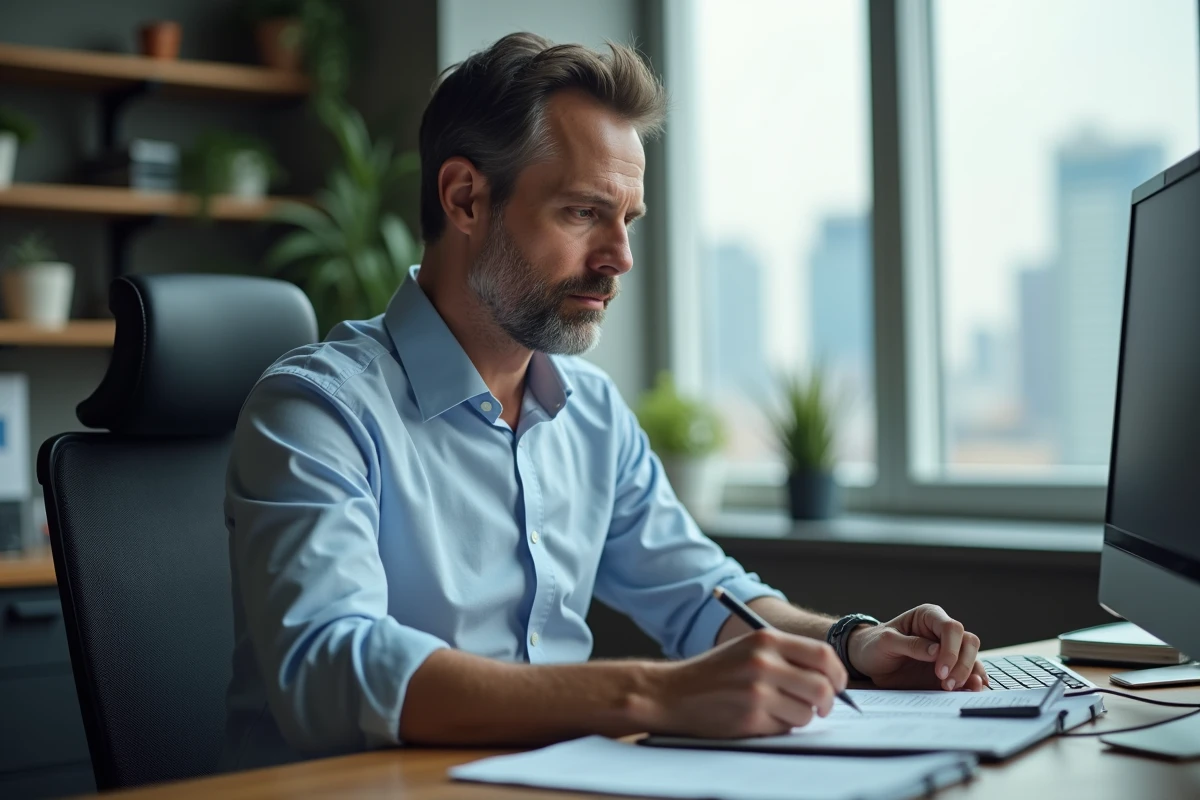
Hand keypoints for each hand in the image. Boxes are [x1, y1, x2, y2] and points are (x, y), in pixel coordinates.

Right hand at [647, 628, 847, 737]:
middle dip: (828, 701)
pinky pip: (786, 728)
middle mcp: (763, 663)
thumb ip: (787, 657)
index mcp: (765, 640)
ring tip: (780, 710)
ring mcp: (757, 692)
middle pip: (822, 687)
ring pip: (807, 712)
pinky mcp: (750, 718)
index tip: (837, 685)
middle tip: (822, 707)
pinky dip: (781, 727)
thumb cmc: (715, 672)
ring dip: (801, 716)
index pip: (823, 655)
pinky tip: (761, 718)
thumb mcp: (748, 648)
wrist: (672, 693)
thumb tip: (831, 679)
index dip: (838, 674)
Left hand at [845, 604, 988, 691]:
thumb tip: (937, 651)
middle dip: (962, 664)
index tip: (940, 671)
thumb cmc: (875, 644)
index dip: (951, 649)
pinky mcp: (948, 670)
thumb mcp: (886, 642)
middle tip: (947, 684)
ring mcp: (947, 651)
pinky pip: (967, 674)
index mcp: (928, 617)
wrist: (868, 661)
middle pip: (969, 642)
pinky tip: (970, 691)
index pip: (951, 628)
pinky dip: (971, 683)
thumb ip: (911, 644)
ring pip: (972, 658)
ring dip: (969, 675)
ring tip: (958, 690)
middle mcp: (942, 632)